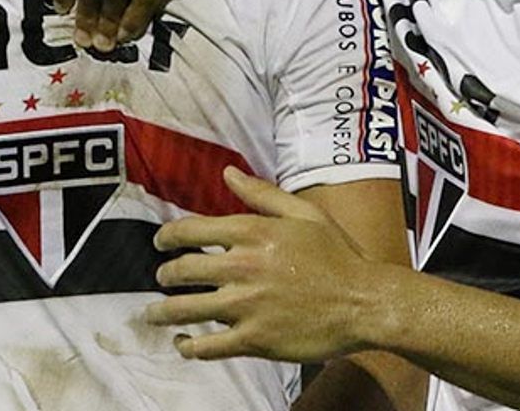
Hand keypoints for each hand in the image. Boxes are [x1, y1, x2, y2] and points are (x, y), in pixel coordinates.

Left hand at [145, 168, 379, 362]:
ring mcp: (246, 306)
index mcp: (252, 232)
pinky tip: (183, 343)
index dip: (167, 237)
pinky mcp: (255, 340)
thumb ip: (261, 194)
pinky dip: (189, 346)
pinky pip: (209, 346)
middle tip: (161, 278)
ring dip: (162, 312)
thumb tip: (227, 173)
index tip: (159, 243)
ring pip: (186, 309)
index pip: (190, 231)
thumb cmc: (338, 256)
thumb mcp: (303, 213)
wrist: (366, 302)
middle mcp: (242, 267)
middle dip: (164, 275)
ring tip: (153, 314)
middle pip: (182, 270)